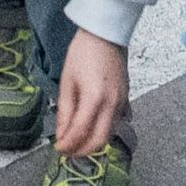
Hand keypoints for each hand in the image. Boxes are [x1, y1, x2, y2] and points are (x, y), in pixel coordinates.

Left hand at [52, 31, 128, 154]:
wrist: (105, 35)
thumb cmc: (82, 53)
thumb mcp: (67, 82)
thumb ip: (65, 112)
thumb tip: (62, 136)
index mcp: (94, 99)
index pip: (80, 133)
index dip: (68, 145)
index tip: (58, 148)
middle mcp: (112, 105)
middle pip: (99, 141)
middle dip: (82, 151)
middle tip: (68, 151)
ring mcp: (122, 102)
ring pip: (110, 134)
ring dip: (93, 143)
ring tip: (77, 141)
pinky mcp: (127, 99)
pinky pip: (118, 122)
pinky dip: (105, 130)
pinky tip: (93, 127)